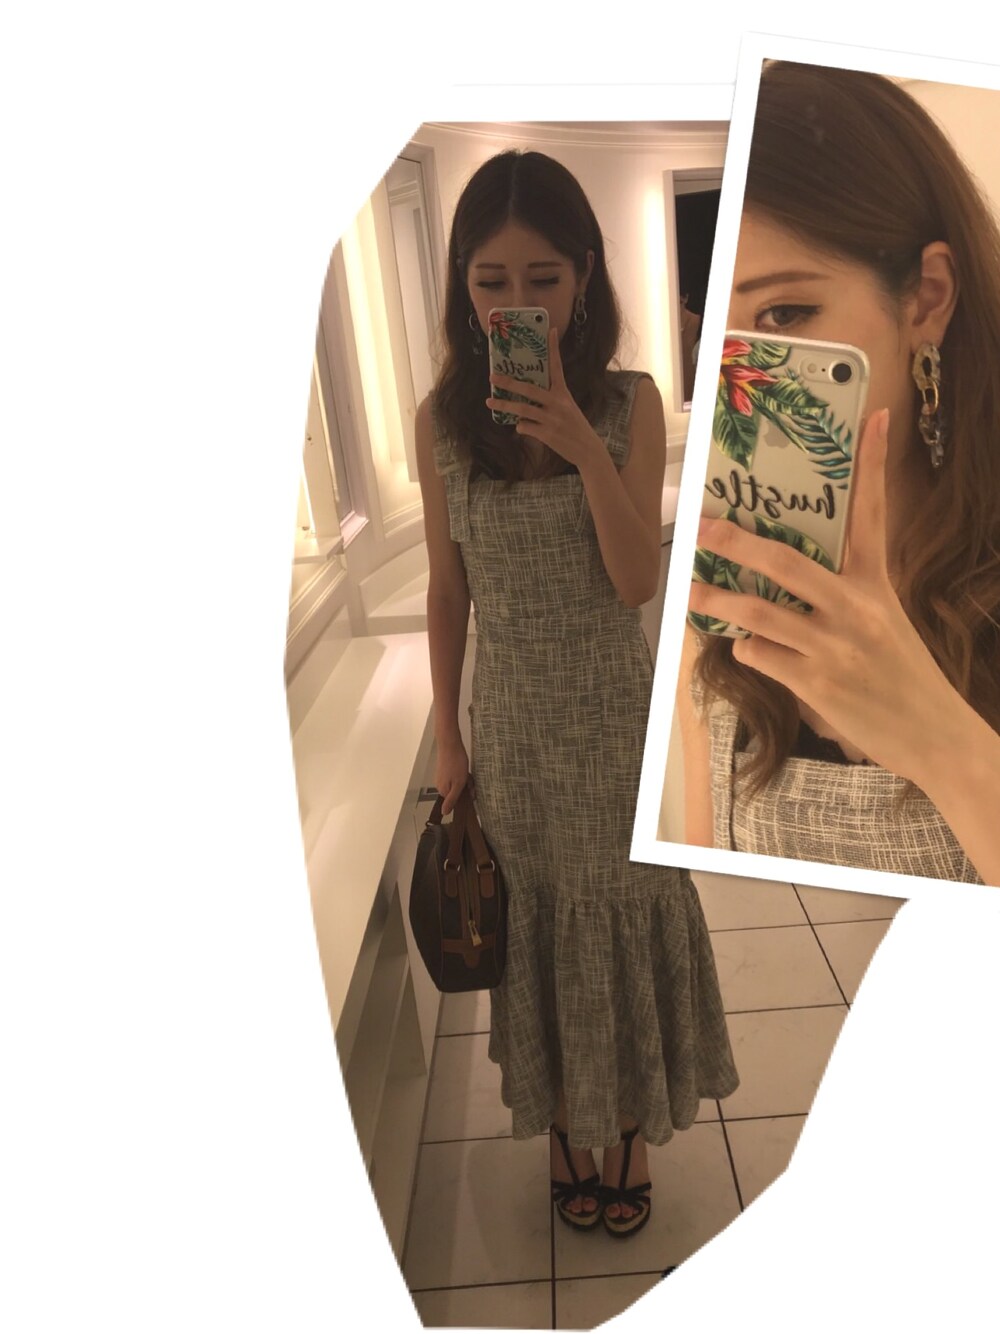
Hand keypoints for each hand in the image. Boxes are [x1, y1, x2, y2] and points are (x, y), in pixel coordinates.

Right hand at [435, 737, 472, 815]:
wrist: (450, 744)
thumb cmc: (455, 763)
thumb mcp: (458, 784)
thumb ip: (452, 800)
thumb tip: (444, 813)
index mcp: (443, 791)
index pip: (456, 801)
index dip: (465, 795)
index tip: (470, 789)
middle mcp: (440, 785)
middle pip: (457, 792)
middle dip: (465, 786)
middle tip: (469, 779)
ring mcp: (442, 777)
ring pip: (457, 783)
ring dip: (465, 779)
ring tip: (467, 772)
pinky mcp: (445, 770)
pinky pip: (456, 776)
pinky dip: (462, 773)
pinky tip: (464, 768)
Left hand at [485, 328, 603, 468]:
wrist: (588, 450)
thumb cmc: (575, 427)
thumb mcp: (567, 408)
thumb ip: (550, 401)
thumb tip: (527, 400)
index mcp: (563, 394)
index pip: (557, 367)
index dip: (553, 349)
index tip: (551, 330)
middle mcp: (558, 404)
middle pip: (529, 389)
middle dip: (509, 383)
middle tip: (492, 377)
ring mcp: (552, 419)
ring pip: (523, 410)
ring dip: (504, 406)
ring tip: (489, 403)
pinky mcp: (548, 434)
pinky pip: (526, 427)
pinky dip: (520, 427)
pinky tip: (521, 427)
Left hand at [687, 408, 966, 784]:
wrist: (934, 734)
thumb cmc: (900, 675)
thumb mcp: (883, 621)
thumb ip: (840, 596)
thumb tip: (778, 580)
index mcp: (875, 584)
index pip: (873, 513)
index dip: (873, 464)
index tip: (876, 417)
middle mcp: (855, 608)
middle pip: (785, 562)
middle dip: (735, 542)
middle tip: (700, 527)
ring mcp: (834, 646)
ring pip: (758, 613)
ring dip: (715, 601)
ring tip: (688, 592)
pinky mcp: (816, 683)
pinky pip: (761, 655)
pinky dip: (746, 650)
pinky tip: (749, 650)